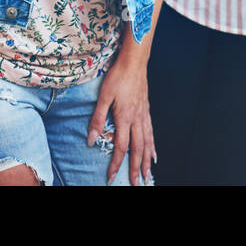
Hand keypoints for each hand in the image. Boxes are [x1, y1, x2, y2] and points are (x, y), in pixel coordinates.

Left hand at [87, 51, 154, 185]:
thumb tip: (92, 139)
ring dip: (146, 161)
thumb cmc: (118, 76)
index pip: (120, 147)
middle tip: (137, 184)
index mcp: (125, 117)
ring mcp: (144, 115)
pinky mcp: (147, 110)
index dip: (116, 164)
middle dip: (136, 169)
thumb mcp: (103, 96)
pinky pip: (151, 132)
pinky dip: (153, 145)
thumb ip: (97, 119)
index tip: (112, 177)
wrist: (134, 61)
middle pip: (137, 150)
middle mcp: (137, 119)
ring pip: (147, 143)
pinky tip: (153, 153)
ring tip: (147, 174)